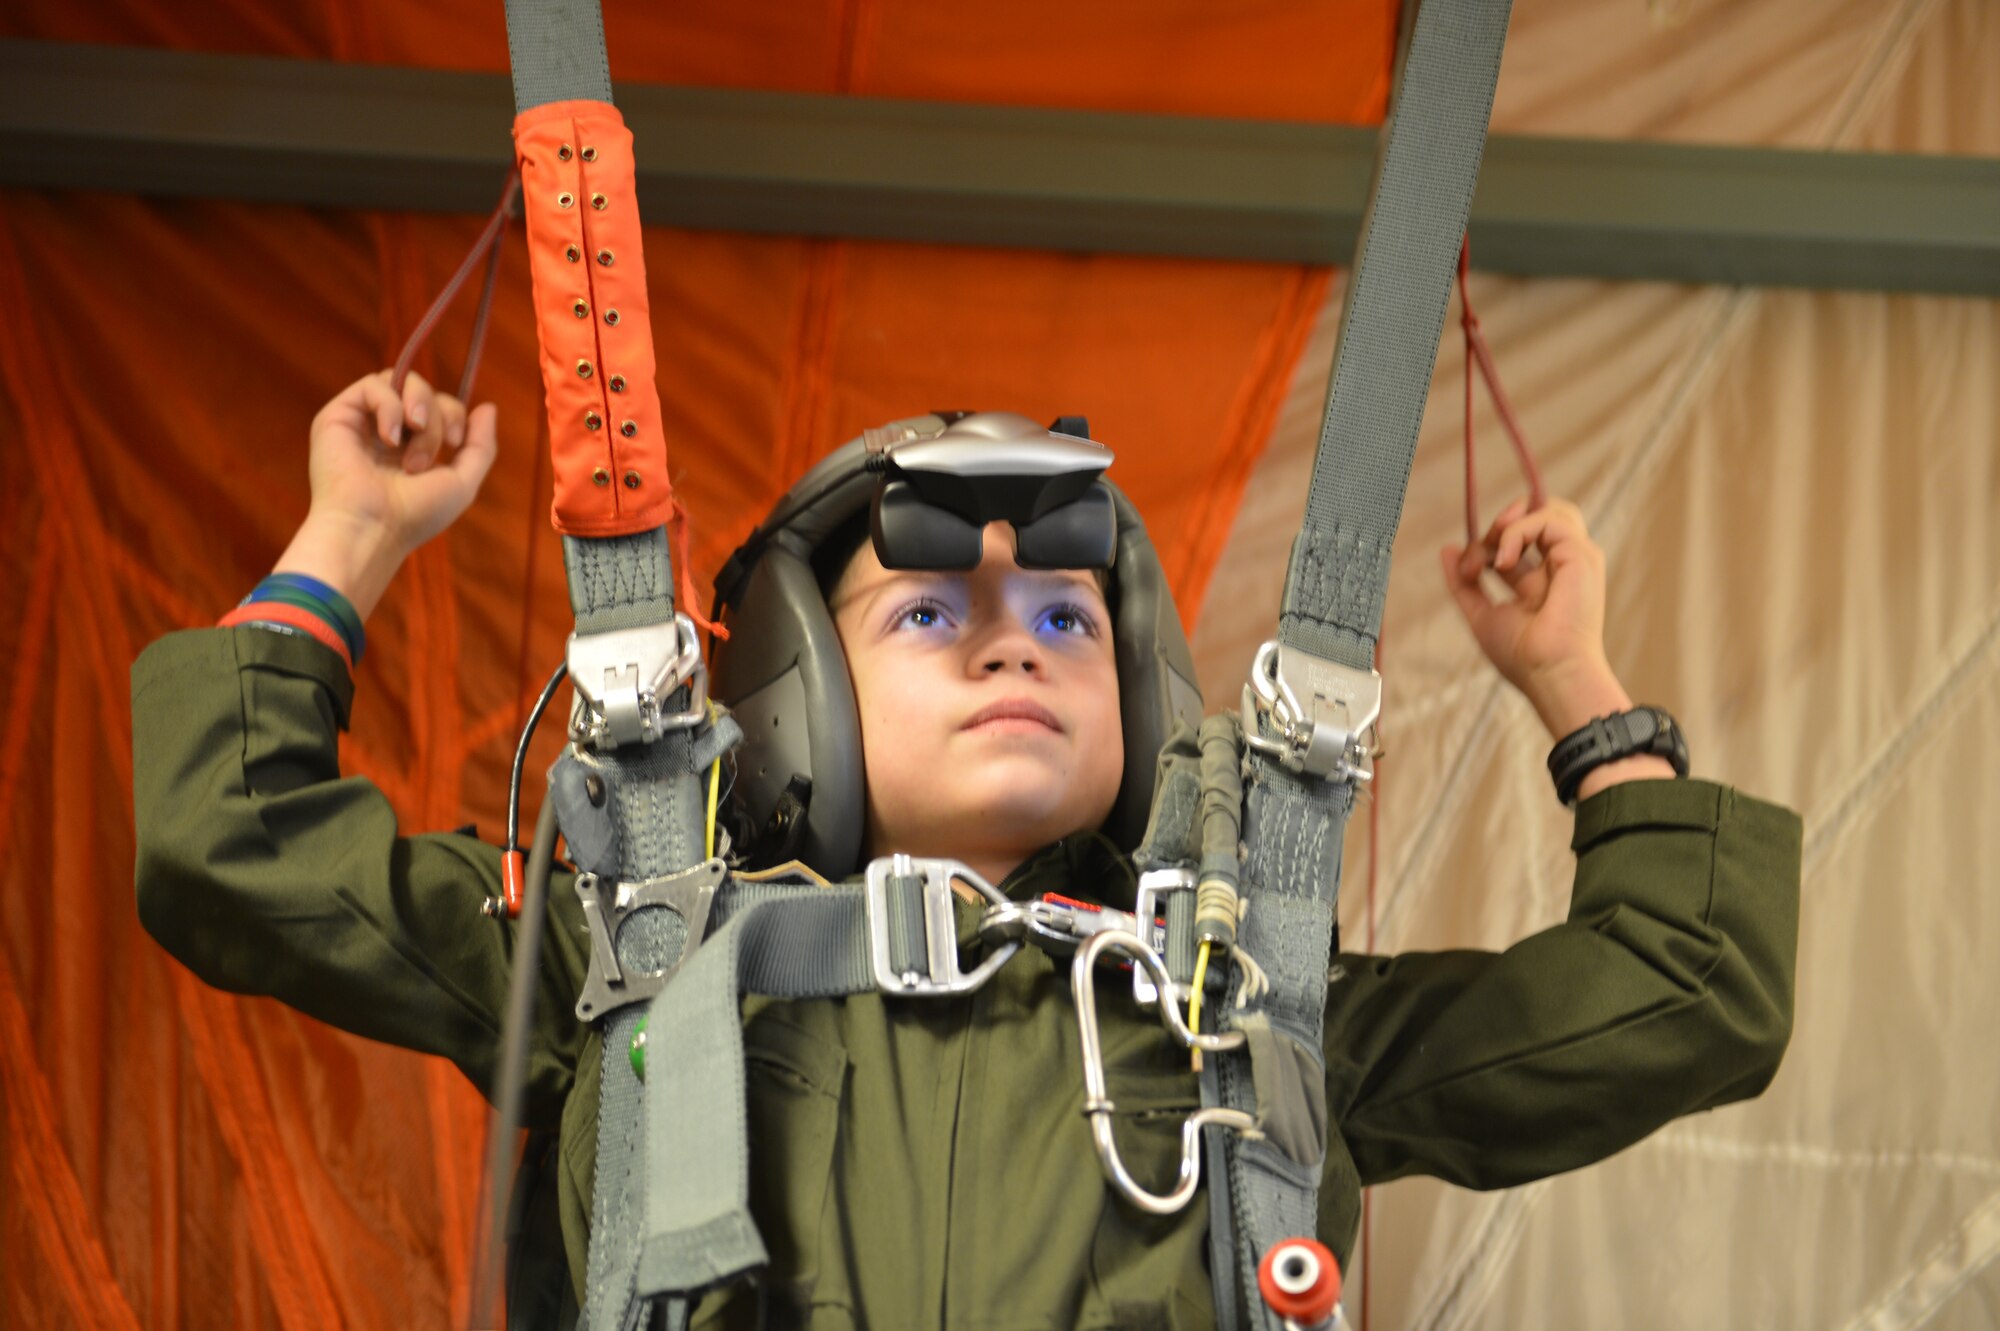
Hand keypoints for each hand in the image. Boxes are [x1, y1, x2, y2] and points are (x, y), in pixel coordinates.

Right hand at [273, 370, 498, 619]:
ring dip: (418, 410)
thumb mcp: (462, 482)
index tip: (454, 443)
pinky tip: (389, 439)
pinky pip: (373, 385)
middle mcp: (385, 431)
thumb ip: (480, 445)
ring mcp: (361, 422)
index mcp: (411, 446)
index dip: (453, 414)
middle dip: (438, 416)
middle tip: (431, 454)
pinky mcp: (337, 416)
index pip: (439, 405)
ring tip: (409, 449)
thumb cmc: (415, 514)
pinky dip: (389, 406)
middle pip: (423, 390)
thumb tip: (488, 406)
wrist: (373, 529)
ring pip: (400, 380)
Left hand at [1440, 497, 1615, 730]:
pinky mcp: (1581, 554)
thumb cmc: (1521, 656)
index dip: (1486, 545)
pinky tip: (1503, 561)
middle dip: (1504, 521)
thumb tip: (1447, 549)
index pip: (1514, 543)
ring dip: (1511, 520)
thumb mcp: (1481, 613)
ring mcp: (1574, 559)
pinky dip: (1518, 532)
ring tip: (1494, 545)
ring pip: (1549, 509)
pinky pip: (1549, 519)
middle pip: (1538, 516)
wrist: (1550, 673)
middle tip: (1482, 547)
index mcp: (1540, 582)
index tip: (1468, 571)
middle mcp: (1560, 567)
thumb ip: (1463, 583)